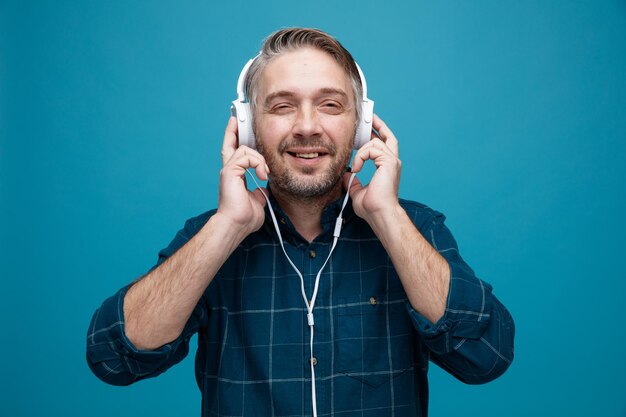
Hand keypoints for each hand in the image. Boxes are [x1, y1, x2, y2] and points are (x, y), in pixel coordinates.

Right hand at [217, 117, 268, 233]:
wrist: (237, 225)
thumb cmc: (245, 218)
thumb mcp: (258, 200)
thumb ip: (260, 191)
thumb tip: (265, 188)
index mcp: (234, 176)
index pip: (233, 152)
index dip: (233, 137)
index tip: (235, 124)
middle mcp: (229, 170)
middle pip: (230, 143)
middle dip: (233, 128)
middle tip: (237, 115)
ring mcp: (228, 170)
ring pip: (244, 149)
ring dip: (259, 159)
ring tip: (264, 173)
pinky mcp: (229, 171)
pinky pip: (245, 156)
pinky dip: (257, 163)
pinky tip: (262, 174)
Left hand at [344, 114, 400, 221]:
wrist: (379, 214)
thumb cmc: (372, 207)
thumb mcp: (358, 191)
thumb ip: (353, 181)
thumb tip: (347, 174)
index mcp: (387, 167)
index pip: (385, 145)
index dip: (377, 134)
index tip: (368, 128)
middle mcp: (393, 162)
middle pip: (388, 135)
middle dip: (377, 125)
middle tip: (367, 118)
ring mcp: (392, 161)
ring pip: (375, 142)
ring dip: (361, 151)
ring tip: (356, 166)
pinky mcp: (389, 162)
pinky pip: (372, 148)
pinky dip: (362, 156)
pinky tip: (358, 168)